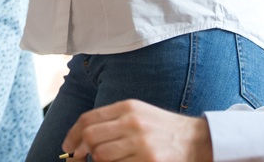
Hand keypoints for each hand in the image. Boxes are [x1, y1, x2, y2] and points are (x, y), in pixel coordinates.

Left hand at [63, 100, 213, 161]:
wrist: (195, 140)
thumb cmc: (162, 128)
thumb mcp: (138, 113)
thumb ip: (113, 121)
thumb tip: (83, 137)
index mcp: (128, 107)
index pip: (88, 119)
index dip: (73, 135)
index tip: (68, 147)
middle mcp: (132, 123)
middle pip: (91, 138)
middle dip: (80, 151)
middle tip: (78, 159)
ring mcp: (140, 144)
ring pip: (101, 156)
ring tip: (103, 161)